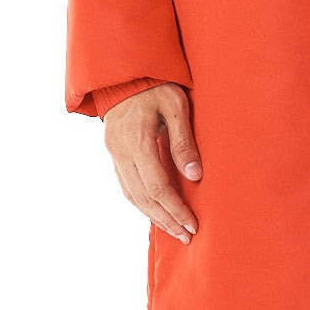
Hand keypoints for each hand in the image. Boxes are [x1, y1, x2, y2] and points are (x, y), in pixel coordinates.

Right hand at [103, 84, 202, 243]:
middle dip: (166, 220)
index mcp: (137, 140)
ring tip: (174, 231)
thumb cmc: (155, 84)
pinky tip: (155, 213)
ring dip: (154, 216)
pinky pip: (126, 186)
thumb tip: (194, 175)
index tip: (192, 224)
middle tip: (187, 236)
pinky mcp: (114, 153)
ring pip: (132, 195)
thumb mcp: (176, 104)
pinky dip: (141, 204)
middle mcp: (121, 151)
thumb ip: (183, 140)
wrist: (124, 73)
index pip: (156, 186)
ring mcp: (114, 153)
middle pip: (143, 197)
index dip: (175, 208)